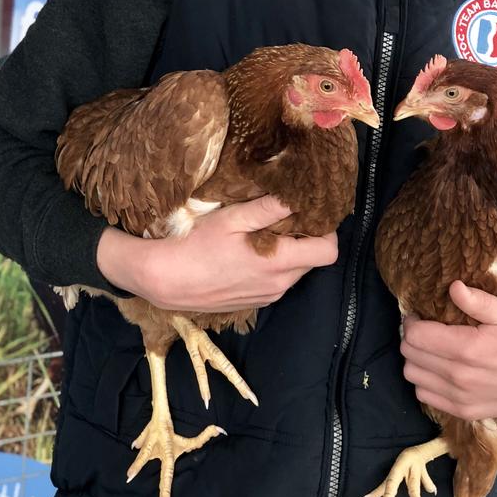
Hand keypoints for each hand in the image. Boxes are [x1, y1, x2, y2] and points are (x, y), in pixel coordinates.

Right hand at [96, 195, 337, 312]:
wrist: (167, 280)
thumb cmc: (198, 244)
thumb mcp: (232, 219)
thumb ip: (268, 208)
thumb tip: (298, 194)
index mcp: (280, 263)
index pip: (328, 251)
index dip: (325, 230)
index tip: (311, 212)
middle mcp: (279, 285)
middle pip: (312, 261)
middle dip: (305, 239)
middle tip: (285, 216)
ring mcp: (267, 296)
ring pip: (294, 272)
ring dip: (288, 253)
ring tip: (264, 232)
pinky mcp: (253, 302)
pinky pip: (276, 282)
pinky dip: (272, 267)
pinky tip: (248, 252)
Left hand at [401, 280, 496, 420]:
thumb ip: (480, 302)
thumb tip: (454, 287)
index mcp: (467, 348)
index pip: (414, 336)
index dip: (412, 322)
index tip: (421, 316)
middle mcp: (459, 376)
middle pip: (409, 354)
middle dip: (412, 338)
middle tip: (426, 330)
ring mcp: (460, 397)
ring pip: (412, 375)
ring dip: (417, 359)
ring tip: (432, 349)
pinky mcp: (464, 412)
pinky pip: (424, 395)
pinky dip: (425, 381)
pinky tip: (440, 370)